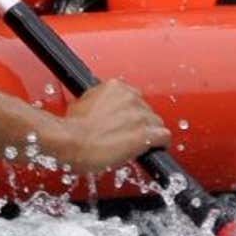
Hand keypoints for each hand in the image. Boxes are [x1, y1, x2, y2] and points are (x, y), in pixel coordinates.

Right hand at [35, 80, 168, 173]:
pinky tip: (155, 148)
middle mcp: (130, 97)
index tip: (125, 121)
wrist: (70, 143)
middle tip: (128, 136)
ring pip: (156, 123)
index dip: (129, 112)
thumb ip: (97, 102)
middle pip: (145, 110)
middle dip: (139, 123)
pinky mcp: (146, 134)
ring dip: (149, 133)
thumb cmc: (71, 129)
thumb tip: (98, 109)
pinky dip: (161, 143)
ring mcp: (140, 115)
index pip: (133, 97)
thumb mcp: (81, 104)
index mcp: (115, 87)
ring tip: (139, 145)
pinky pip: (164, 136)